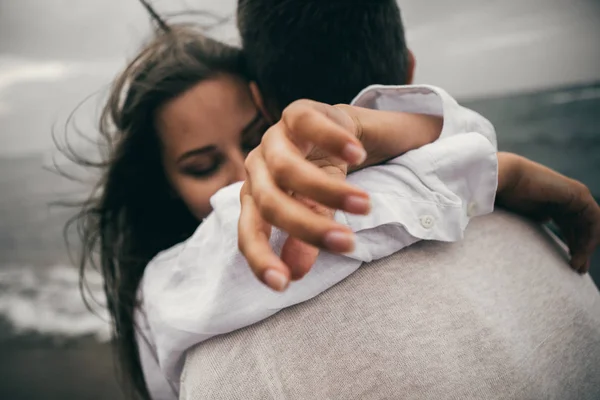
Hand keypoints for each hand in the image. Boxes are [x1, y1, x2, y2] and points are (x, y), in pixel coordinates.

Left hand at [238, 100, 370, 290]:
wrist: (330, 132)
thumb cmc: (317, 178)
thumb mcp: (314, 212)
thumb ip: (303, 240)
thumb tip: (294, 275)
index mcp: (255, 197)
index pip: (249, 232)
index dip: (261, 258)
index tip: (283, 285)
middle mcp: (256, 169)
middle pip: (270, 202)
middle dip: (308, 227)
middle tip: (348, 245)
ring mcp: (273, 139)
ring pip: (287, 169)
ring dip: (328, 190)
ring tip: (365, 205)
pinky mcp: (296, 112)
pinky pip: (307, 124)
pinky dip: (333, 141)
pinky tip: (357, 156)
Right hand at [496, 152, 599, 272]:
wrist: (503, 179)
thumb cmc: (501, 196)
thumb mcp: (519, 219)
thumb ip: (530, 227)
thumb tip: (535, 240)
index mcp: (551, 203)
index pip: (569, 226)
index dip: (573, 246)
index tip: (570, 265)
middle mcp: (564, 199)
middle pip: (580, 228)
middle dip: (581, 249)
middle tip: (577, 269)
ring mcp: (573, 195)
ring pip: (589, 225)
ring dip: (586, 246)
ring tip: (577, 265)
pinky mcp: (578, 194)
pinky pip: (594, 219)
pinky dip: (591, 236)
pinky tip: (582, 251)